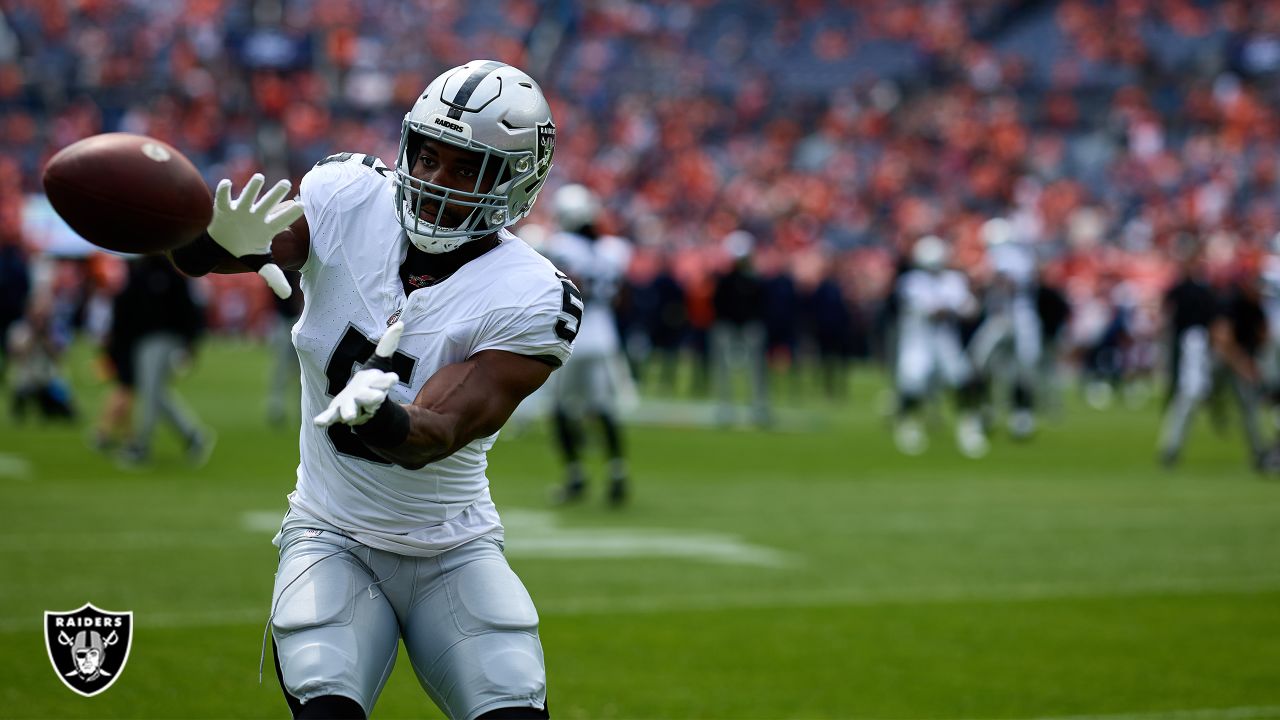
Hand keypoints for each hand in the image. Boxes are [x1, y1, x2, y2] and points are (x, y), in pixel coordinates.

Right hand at [208, 173, 304, 298]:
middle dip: (276, 194)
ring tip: (259, 178)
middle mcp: (256, 216)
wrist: (223, 246)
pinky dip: (223, 190)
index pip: (282, 220)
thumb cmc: (245, 251)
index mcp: (267, 228)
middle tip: (286, 183)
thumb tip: (287, 295)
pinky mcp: (224, 209)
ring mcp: (240, 211)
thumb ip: (274, 277)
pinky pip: (223, 197)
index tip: (302, 205)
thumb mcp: (261, 265)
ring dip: (252, 187)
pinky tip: (226, 183)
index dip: (291, 214)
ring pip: (248, 196)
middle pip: (268, 204)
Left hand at [314, 322, 404, 426]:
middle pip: (370, 397)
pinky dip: (325, 420)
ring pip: (352, 410)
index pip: (384, 382)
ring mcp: (352, 407)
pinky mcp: (337, 412)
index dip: (388, 380)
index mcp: (376, 386)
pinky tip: (318, 422)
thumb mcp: (380, 364)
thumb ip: (387, 345)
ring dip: (350, 412)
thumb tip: (400, 323)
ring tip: (349, 417)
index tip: (393, 378)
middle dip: (373, 397)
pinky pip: (331, 417)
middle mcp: (365, 398)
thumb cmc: (371, 384)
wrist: (363, 409)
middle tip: (377, 398)